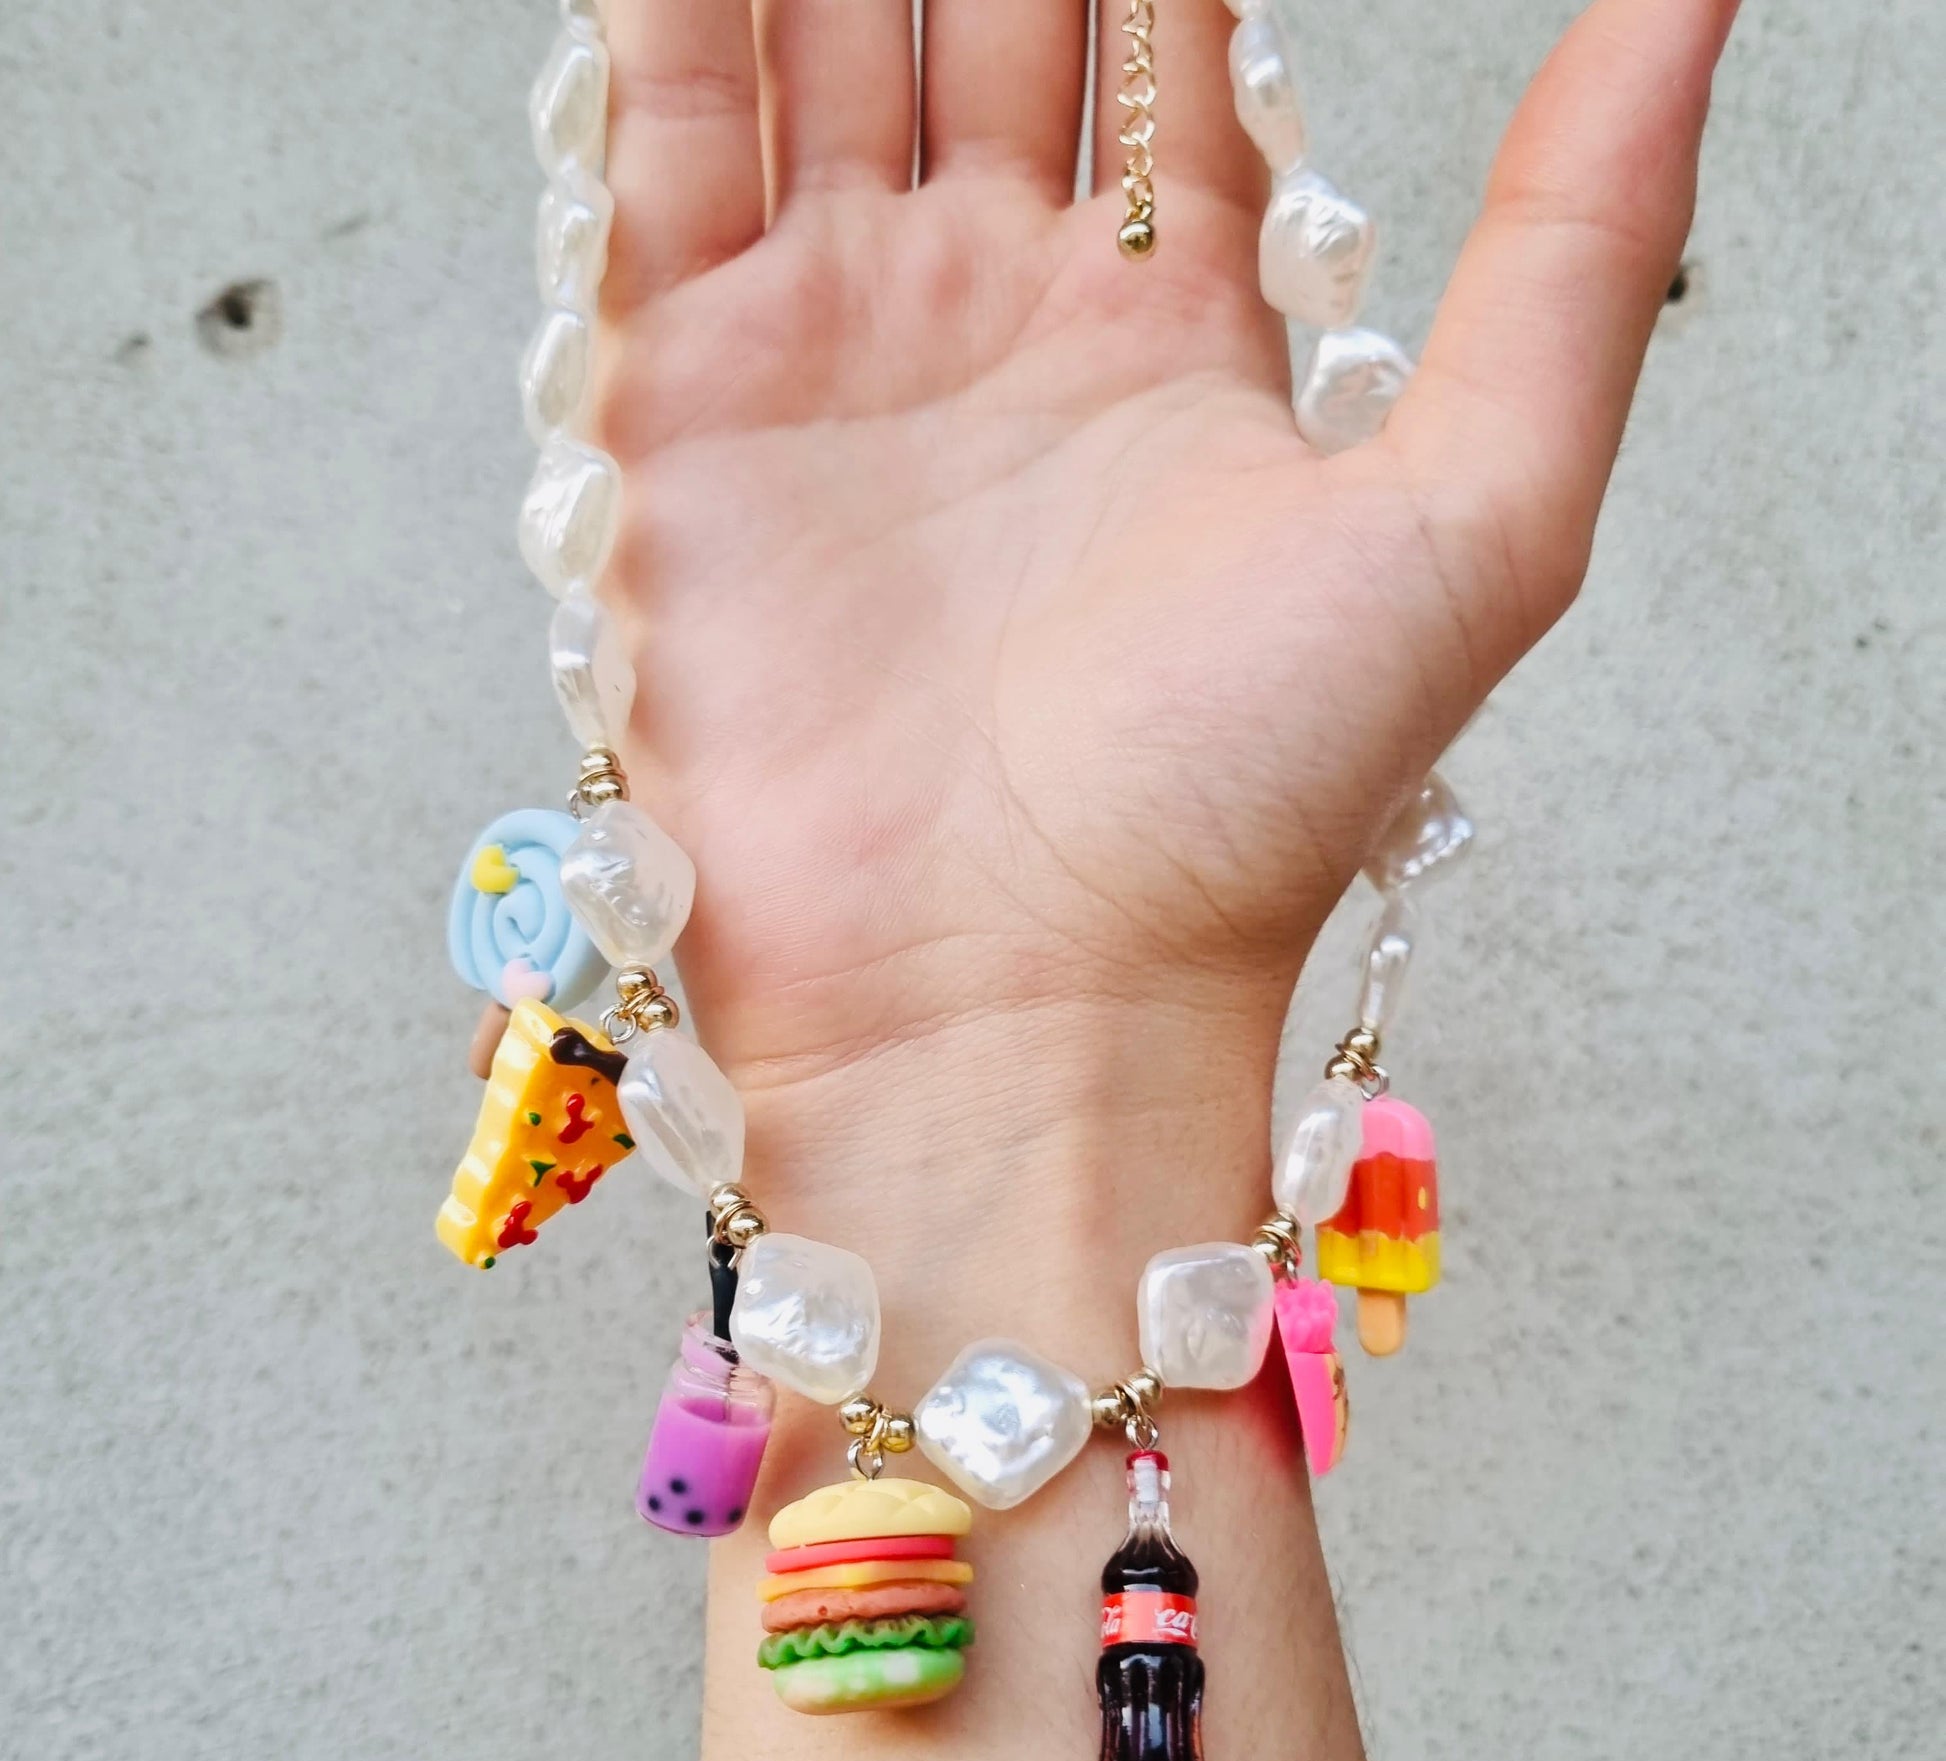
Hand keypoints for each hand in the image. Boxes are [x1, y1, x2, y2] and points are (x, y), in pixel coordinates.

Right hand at [595, 0, 1736, 1102]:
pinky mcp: (684, 409)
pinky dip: (670, 20)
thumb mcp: (1474, 518)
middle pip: (982, 17)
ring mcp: (831, 358)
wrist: (1002, 1006)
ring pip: (819, 50)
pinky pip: (667, 150)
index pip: (1163, 50)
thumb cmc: (1234, 814)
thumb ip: (1572, 244)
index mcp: (1174, 340)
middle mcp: (996, 329)